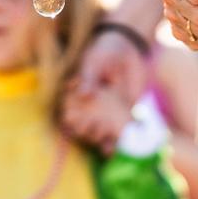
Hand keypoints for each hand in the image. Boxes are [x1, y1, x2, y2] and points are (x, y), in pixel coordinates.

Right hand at [65, 29, 147, 144]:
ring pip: (98, 135)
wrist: (129, 51)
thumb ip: (88, 78)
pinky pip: (116, 135)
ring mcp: (104, 115)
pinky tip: (114, 148)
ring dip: (100, 138)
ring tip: (105, 131)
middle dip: (87, 131)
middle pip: (83, 129)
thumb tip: (83, 95)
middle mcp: (88, 109)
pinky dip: (115, 143)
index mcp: (75, 97)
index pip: (68, 115)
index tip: (76, 118)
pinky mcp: (121, 118)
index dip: (70, 122)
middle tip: (94, 123)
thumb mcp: (93, 62)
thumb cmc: (104, 53)